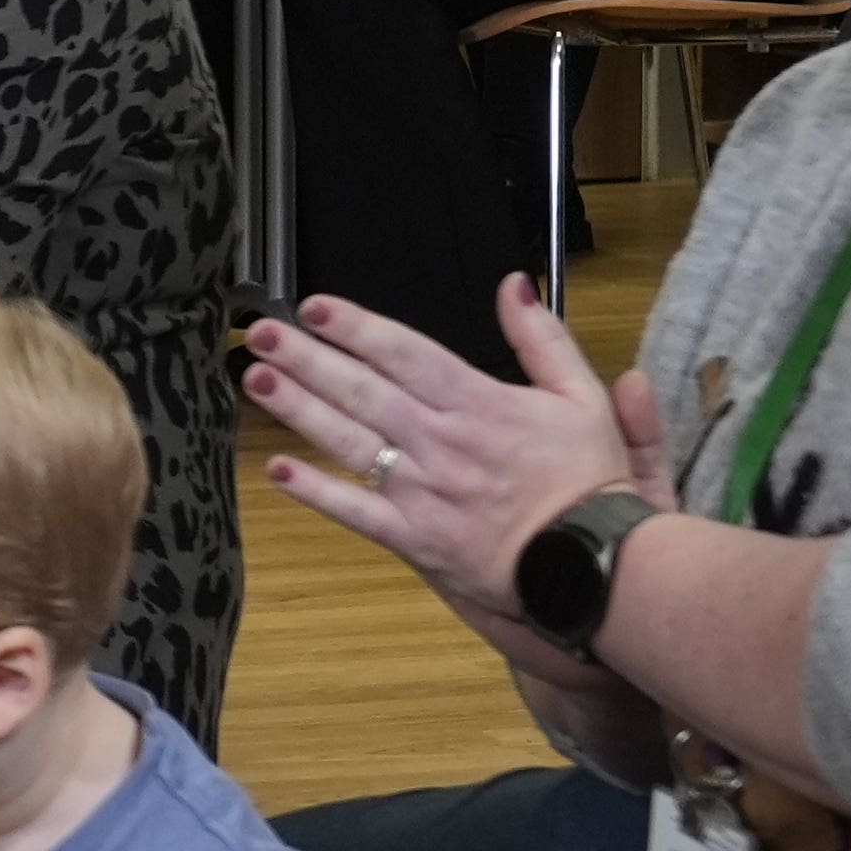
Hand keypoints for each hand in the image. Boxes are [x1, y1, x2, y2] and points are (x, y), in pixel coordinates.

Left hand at [242, 280, 664, 656]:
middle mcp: (440, 441)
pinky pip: (356, 513)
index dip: (356, 327)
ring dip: (298, 410)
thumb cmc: (590, 482)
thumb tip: (513, 285)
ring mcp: (422, 491)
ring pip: (349, 442)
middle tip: (259, 333)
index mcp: (478, 402)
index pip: (405, 353)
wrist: (595, 565)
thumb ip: (543, 339)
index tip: (313, 306)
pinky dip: (316, 492)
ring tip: (255, 379)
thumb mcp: (581, 397)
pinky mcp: (415, 539)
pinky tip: (278, 470)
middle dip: (307, 358)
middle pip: (362, 391)